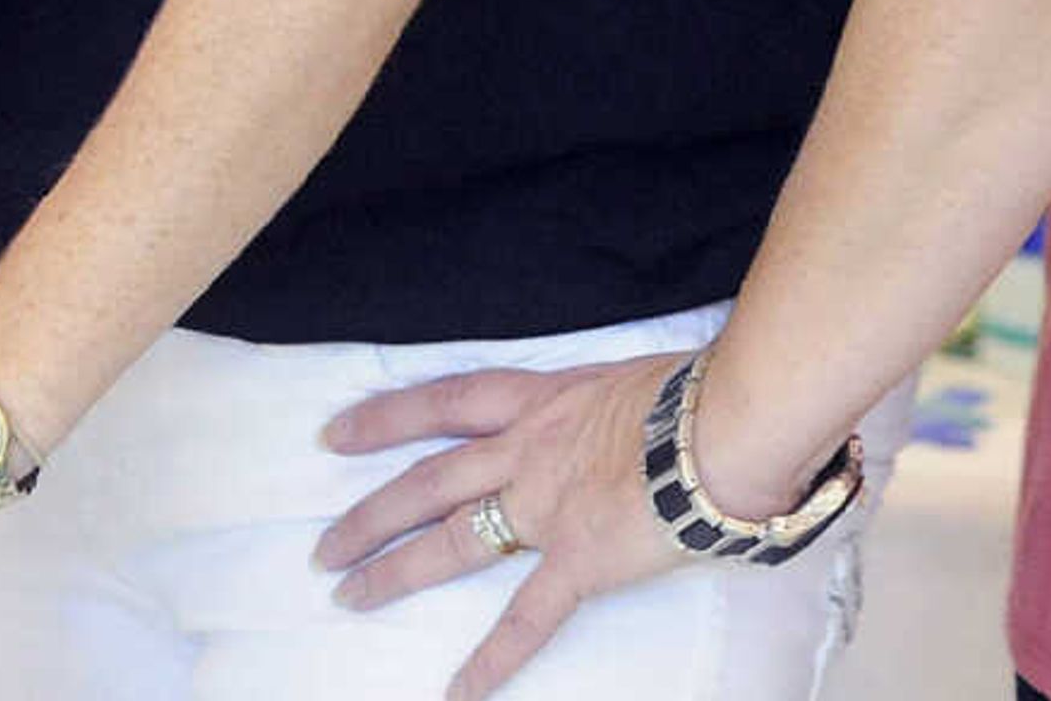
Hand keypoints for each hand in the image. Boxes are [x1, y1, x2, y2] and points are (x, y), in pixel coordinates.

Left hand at [314, 353, 684, 700]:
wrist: (727, 422)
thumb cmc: (699, 393)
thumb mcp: (631, 380)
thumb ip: (605, 406)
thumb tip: (622, 419)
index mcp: (542, 400)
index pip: (444, 403)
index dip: (386, 419)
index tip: (337, 435)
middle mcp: (528, 450)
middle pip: (427, 482)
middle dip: (370, 515)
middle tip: (323, 546)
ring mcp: (547, 506)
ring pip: (453, 538)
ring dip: (396, 569)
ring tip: (348, 594)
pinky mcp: (579, 559)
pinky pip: (526, 618)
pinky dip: (491, 660)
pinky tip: (457, 693)